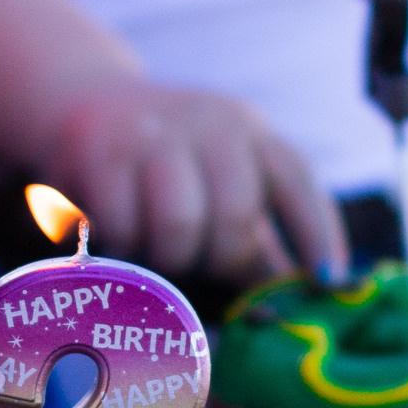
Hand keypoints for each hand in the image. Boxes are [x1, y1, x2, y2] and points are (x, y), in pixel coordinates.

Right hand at [44, 80, 344, 283]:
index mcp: (249, 133)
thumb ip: (256, 248)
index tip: (327, 282)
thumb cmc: (164, 165)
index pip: (296, 181)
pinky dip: (122, 247)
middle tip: (198, 265)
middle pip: (237, 217)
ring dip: (169, 258)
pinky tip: (116, 238)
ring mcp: (153, 131)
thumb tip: (296, 311)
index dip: (317, 234)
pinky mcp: (99, 148)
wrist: (80, 97)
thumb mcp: (217, 186)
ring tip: (156, 254)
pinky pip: (122, 225)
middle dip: (219, 259)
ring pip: (179, 225)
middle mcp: (209, 123)